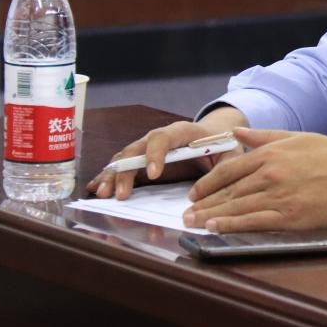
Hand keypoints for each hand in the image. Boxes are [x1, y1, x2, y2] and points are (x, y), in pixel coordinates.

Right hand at [86, 114, 243, 200]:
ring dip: (112, 175)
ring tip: (102, 194)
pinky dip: (108, 176)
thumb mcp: (231, 156)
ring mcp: (147, 148)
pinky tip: (95, 188)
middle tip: (120, 194)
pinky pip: (122, 166)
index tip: (153, 174)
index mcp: (183, 131)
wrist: (216, 137)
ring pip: (125, 158)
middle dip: (126, 171)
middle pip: (137, 149)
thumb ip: (224, 171)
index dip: (156, 154)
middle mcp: (160, 137)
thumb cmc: (224, 147)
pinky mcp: (142, 160)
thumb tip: (202, 196)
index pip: (164, 138)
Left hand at [182, 129, 326, 232]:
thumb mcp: (298, 137)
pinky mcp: (289, 217)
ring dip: (210, 216)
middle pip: (227, 191)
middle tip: (185, 213)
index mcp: (270, 154)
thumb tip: (236, 134)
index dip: (207, 183)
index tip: (195, 193)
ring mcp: (278, 196)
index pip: (228, 169)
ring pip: (236, 207)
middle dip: (203, 203)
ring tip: (192, 224)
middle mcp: (269, 174)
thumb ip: (264, 137)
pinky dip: (231, 225)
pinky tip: (215, 229)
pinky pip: (254, 222)